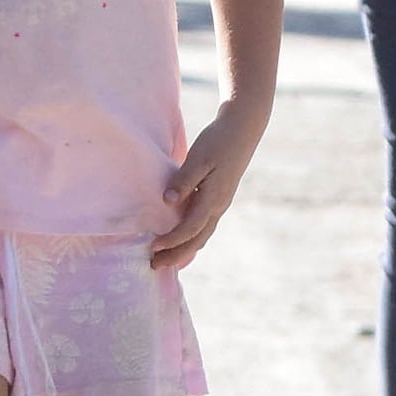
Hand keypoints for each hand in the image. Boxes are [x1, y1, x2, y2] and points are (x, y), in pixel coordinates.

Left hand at [152, 99, 265, 272]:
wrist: (243, 128)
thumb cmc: (218, 141)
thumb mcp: (199, 158)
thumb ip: (184, 180)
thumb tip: (168, 201)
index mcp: (214, 199)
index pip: (190, 229)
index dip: (172, 241)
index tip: (152, 248)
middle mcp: (219, 206)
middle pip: (197, 239)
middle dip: (177, 255)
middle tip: (155, 266)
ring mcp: (221, 203)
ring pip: (202, 235)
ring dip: (184, 249)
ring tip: (165, 259)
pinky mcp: (218, 197)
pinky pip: (204, 225)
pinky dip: (191, 237)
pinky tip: (180, 238)